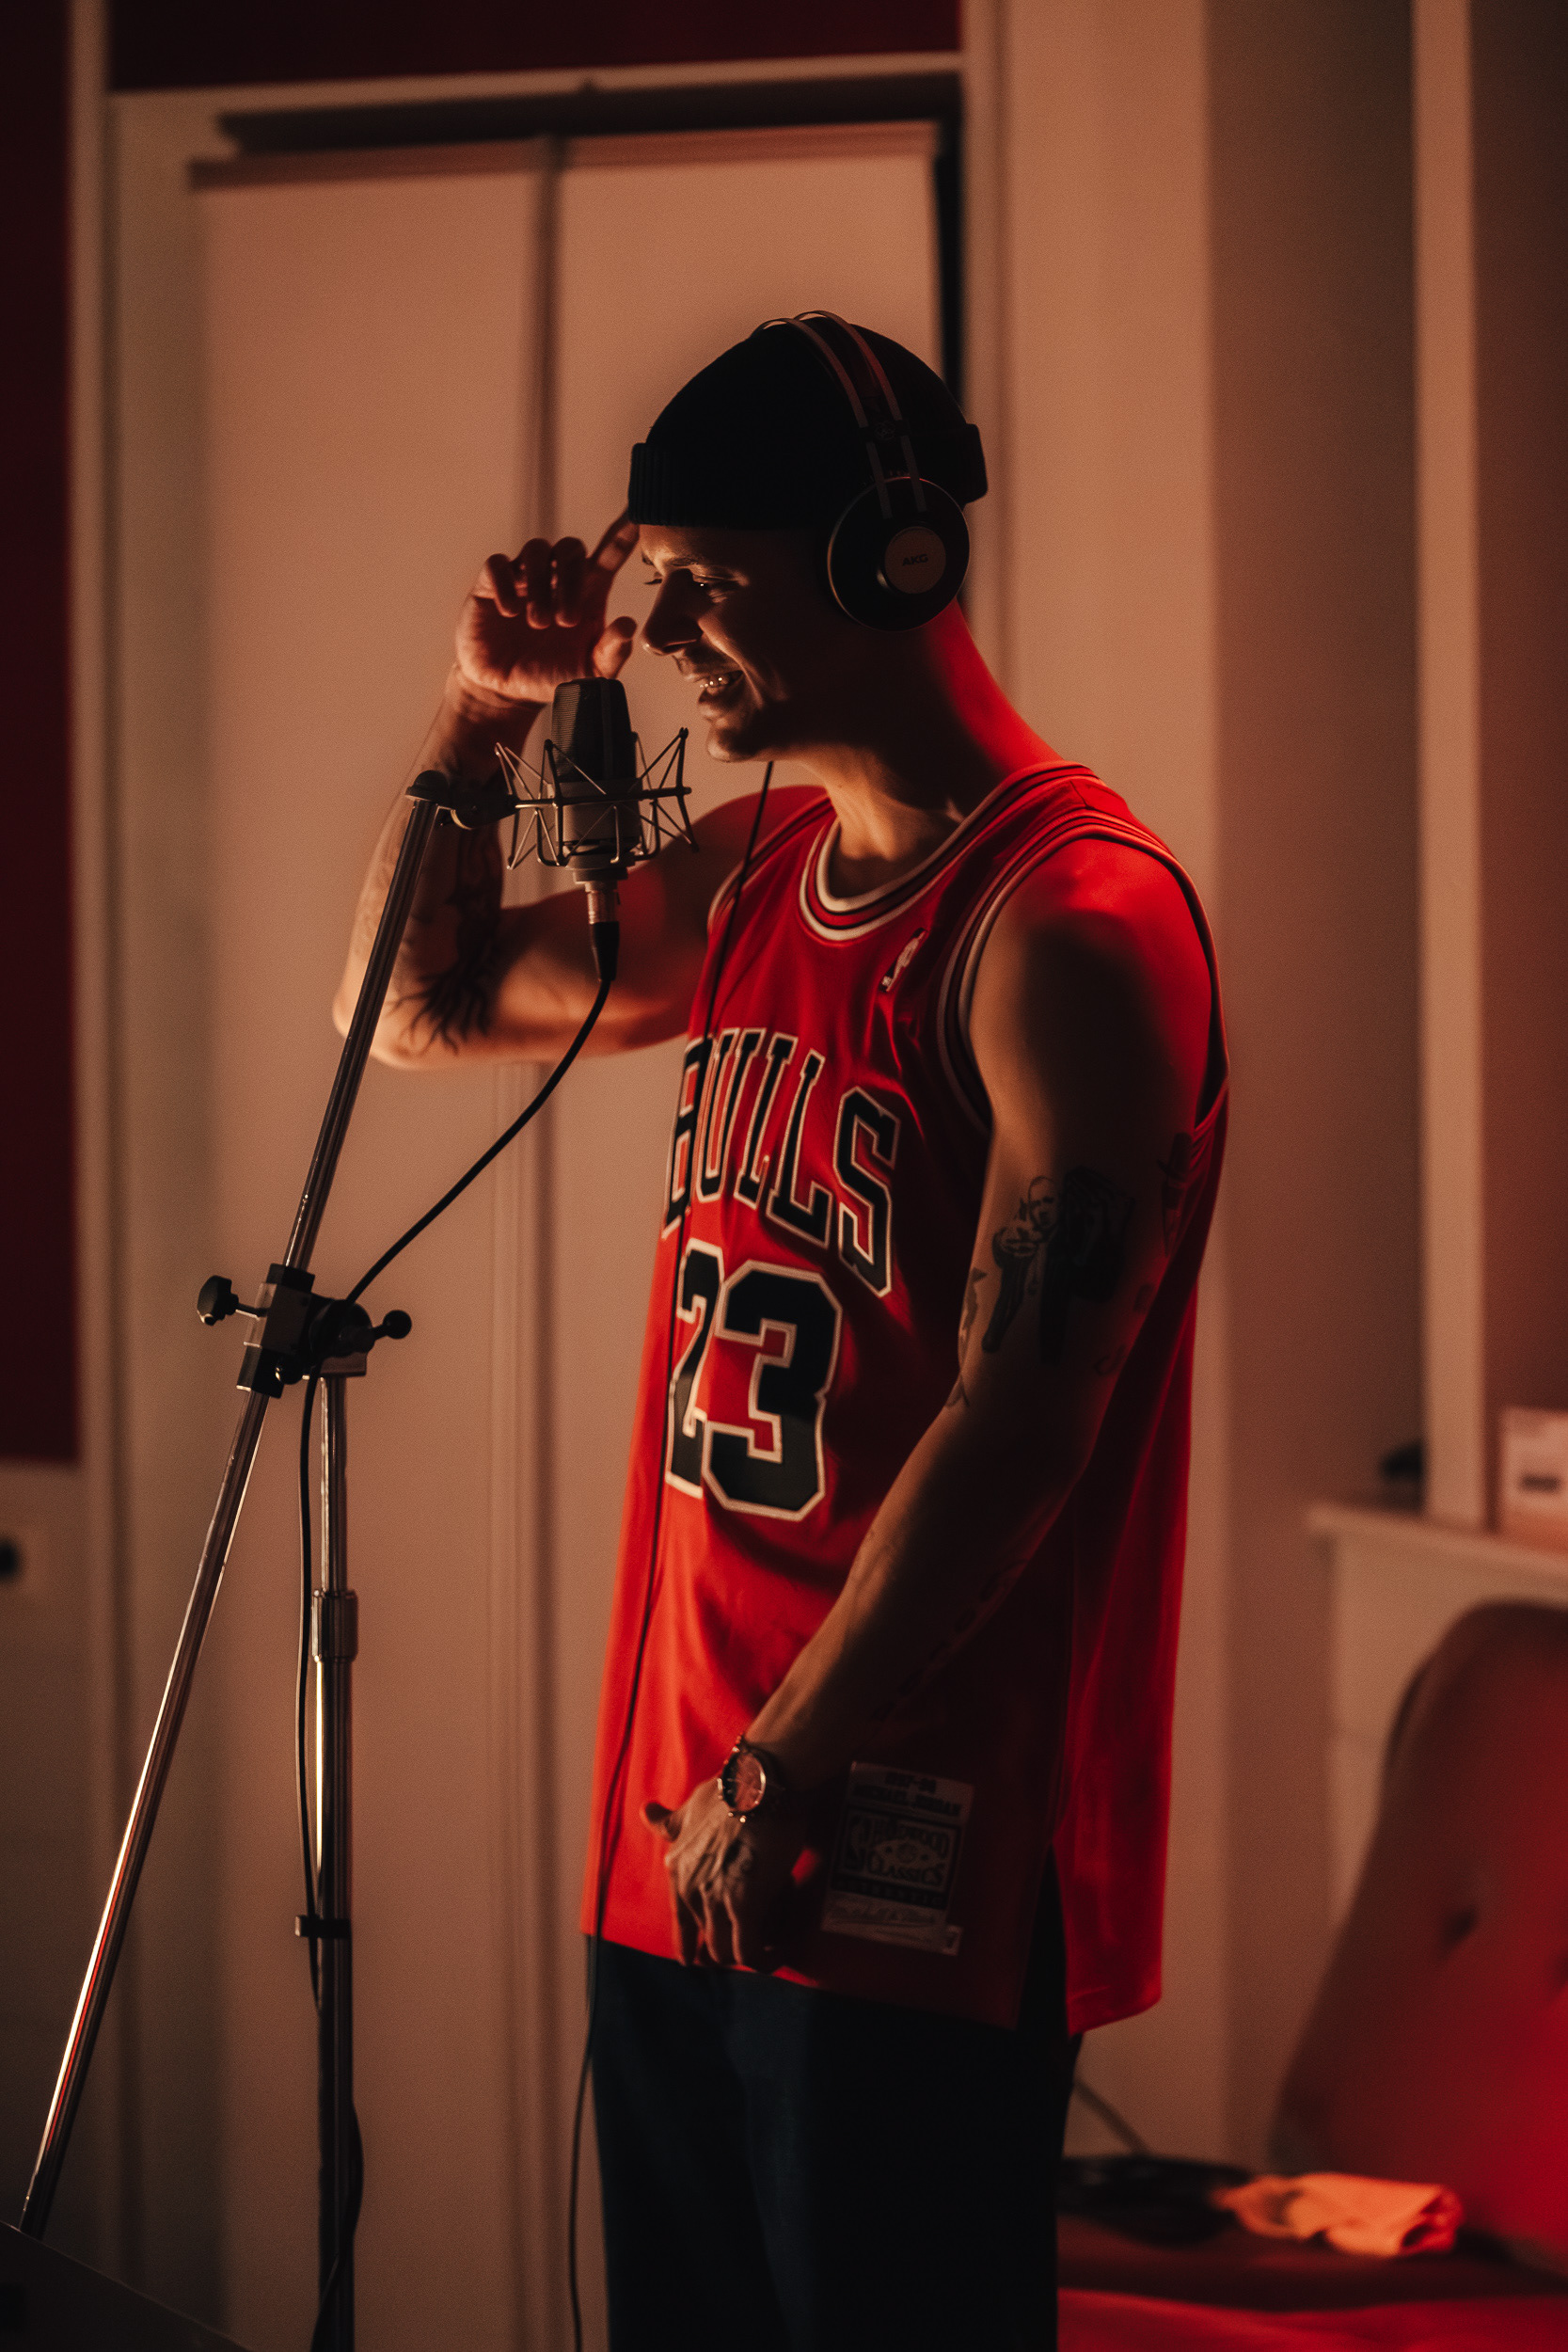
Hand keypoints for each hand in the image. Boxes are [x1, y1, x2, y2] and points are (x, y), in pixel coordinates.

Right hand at [452, 511, 640, 713]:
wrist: (506, 690)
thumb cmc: (552, 676)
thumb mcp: (589, 674)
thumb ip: (612, 653)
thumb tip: (628, 625)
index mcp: (587, 593)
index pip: (608, 554)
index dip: (621, 534)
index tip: (636, 519)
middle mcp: (557, 578)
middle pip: (571, 547)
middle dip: (571, 578)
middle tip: (565, 621)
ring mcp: (524, 578)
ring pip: (536, 550)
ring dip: (540, 584)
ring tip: (537, 623)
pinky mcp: (491, 584)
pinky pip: (498, 564)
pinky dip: (505, 583)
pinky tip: (510, 612)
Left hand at [643, 1778, 806, 1970]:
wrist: (760, 1785)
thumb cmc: (730, 1792)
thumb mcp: (691, 1806)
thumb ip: (670, 1821)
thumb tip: (646, 1812)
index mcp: (676, 1871)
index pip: (680, 1927)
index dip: (692, 1946)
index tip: (702, 1958)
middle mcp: (689, 1890)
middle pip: (706, 1942)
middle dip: (729, 1944)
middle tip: (754, 1936)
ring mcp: (714, 1900)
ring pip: (725, 1953)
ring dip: (748, 1953)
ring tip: (771, 1944)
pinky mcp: (745, 1907)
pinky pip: (750, 1953)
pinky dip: (765, 1959)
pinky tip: (780, 1951)